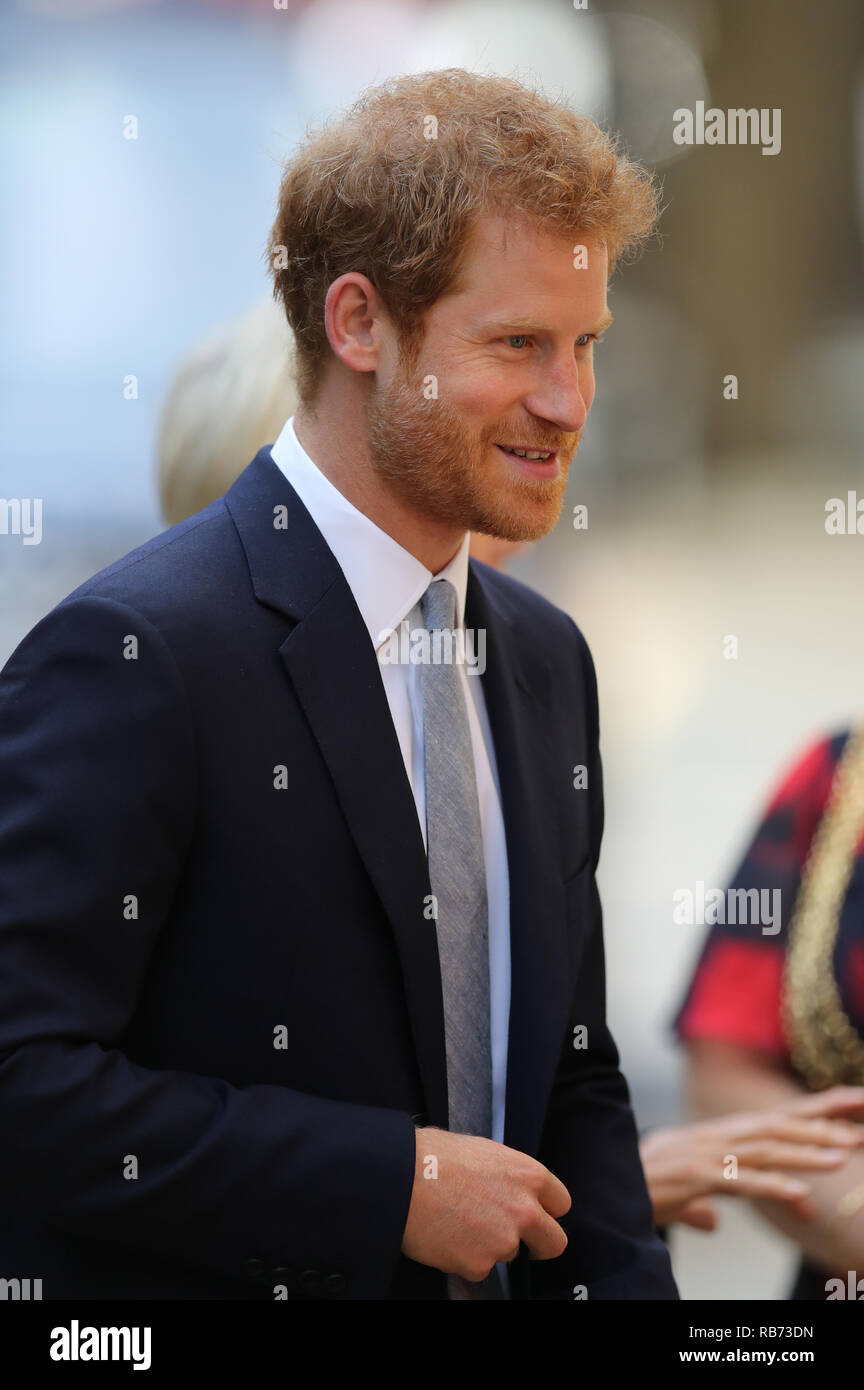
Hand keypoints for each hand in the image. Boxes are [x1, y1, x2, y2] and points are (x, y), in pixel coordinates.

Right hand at [401, 1126, 570, 1281]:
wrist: (400, 1177)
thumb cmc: (434, 1155)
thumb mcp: (484, 1151)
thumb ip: (508, 1175)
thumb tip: (508, 1187)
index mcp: (529, 1175)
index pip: (561, 1203)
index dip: (546, 1210)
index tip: (536, 1214)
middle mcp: (525, 1210)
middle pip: (555, 1242)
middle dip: (539, 1245)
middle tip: (516, 1240)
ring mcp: (504, 1241)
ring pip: (508, 1254)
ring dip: (490, 1245)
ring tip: (458, 1223)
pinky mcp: (479, 1265)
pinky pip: (478, 1267)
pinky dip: (464, 1257)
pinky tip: (446, 1235)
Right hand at [640, 1086, 863, 1229]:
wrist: (602, 1184)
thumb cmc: (641, 1187)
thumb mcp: (678, 1196)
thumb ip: (702, 1205)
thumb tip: (712, 1222)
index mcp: (720, 1137)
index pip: (776, 1119)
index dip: (816, 1112)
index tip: (855, 1105)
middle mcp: (717, 1138)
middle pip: (777, 1127)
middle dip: (821, 1128)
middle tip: (860, 1134)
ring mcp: (706, 1154)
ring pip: (765, 1149)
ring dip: (805, 1153)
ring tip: (842, 1157)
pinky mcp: (694, 1175)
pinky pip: (741, 1181)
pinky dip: (772, 1185)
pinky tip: (800, 1195)